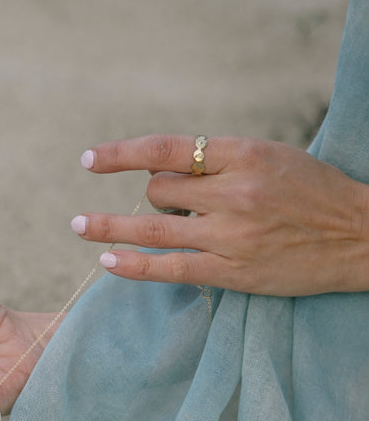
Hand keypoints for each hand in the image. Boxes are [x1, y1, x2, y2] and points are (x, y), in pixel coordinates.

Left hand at [73, 135, 368, 295]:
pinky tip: (107, 260)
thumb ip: (215, 162)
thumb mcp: (268, 157)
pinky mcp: (231, 272)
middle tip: (168, 203)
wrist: (359, 236)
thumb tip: (158, 175)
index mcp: (244, 154)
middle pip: (159, 190)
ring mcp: (231, 235)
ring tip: (80, 227)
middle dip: (154, 195)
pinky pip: (169, 268)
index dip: (120, 154)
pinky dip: (133, 265)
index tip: (89, 160)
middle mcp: (234, 192)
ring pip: (154, 227)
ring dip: (111, 228)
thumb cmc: (311, 191)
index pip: (166, 148)